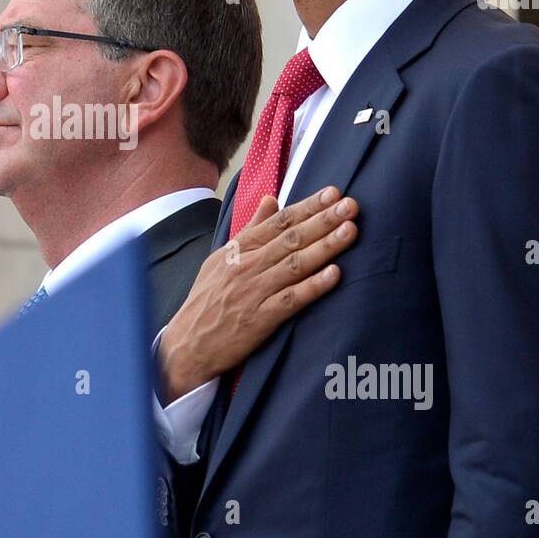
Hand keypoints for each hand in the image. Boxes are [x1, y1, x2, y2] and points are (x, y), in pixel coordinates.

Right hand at [157, 186, 358, 403]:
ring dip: (324, 247)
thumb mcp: (222, 258)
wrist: (188, 343)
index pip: (279, 222)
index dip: (308, 207)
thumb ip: (250, 229)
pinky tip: (335, 275)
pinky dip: (313, 286)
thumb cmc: (207, 299)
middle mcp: (247, 266)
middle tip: (351, 206)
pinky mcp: (260, 319)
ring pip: (295, 264)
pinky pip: (291, 299)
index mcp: (239, 249)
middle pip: (291, 238)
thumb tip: (272, 200)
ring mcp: (254, 292)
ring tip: (350, 231)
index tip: (333, 194)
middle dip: (323, 220)